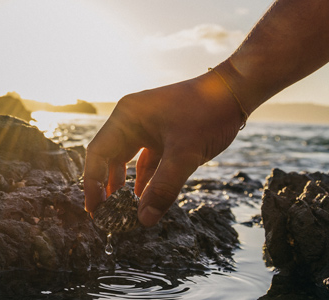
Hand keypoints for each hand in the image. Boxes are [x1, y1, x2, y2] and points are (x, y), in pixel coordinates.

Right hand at [83, 71, 244, 226]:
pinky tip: (142, 197)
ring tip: (121, 210)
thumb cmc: (207, 114)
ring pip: (126, 158)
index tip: (95, 211)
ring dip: (124, 183)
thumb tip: (144, 220)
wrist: (236, 91)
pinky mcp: (162, 131)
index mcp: (126, 117)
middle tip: (104, 215)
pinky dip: (143, 177)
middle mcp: (131, 119)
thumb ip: (163, 188)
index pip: (98, 154)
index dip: (93, 184)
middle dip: (106, 186)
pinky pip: (144, 158)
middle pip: (108, 157)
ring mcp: (146, 124)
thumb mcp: (185, 154)